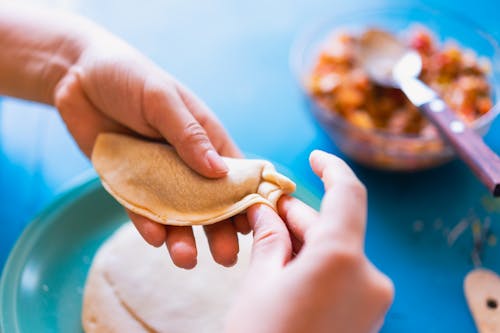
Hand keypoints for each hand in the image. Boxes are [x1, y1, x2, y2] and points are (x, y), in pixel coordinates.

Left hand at [51, 17, 248, 267]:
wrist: (78, 77)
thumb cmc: (131, 77)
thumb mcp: (163, 99)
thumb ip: (189, 134)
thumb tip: (219, 171)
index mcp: (206, 139)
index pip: (235, 175)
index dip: (247, 199)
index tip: (256, 225)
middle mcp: (187, 162)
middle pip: (209, 202)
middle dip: (219, 229)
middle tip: (225, 258)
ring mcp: (159, 176)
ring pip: (177, 213)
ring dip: (184, 237)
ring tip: (186, 258)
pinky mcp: (129, 184)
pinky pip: (141, 209)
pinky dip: (148, 224)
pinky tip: (156, 238)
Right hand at [226, 150, 393, 332]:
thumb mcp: (259, 285)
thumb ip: (269, 240)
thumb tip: (265, 210)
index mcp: (342, 259)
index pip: (347, 193)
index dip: (331, 168)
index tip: (313, 158)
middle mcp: (369, 277)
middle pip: (335, 227)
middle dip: (299, 215)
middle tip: (263, 208)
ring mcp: (371, 301)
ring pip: (337, 252)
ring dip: (304, 241)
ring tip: (266, 236)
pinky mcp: (365, 317)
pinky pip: (341, 276)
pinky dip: (315, 264)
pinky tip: (284, 266)